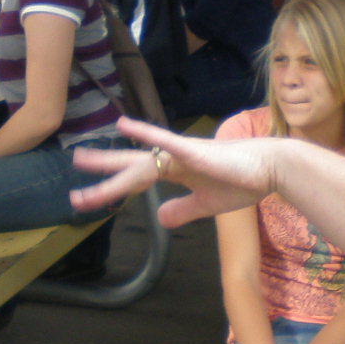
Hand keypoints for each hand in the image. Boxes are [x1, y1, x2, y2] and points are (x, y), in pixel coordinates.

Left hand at [71, 117, 280, 224]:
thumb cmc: (243, 182)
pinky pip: (165, 141)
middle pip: (129, 165)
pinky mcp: (195, 152)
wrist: (272, 169)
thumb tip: (160, 219)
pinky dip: (145, 133)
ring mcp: (181, 154)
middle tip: (72, 168)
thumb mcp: (206, 206)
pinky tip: (125, 125)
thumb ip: (182, 210)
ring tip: (81, 157)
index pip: (135, 180)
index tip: (85, 199)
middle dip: (100, 168)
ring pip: (139, 159)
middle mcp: (172, 159)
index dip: (110, 189)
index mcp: (174, 171)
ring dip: (110, 161)